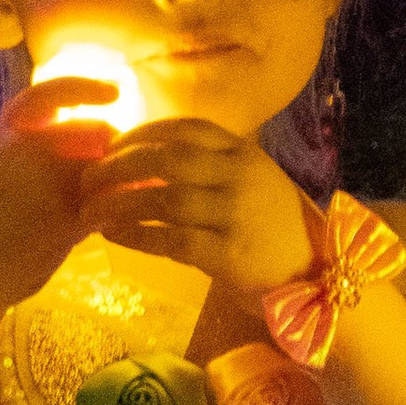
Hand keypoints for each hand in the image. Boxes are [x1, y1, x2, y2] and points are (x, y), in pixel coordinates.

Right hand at [0, 79, 121, 307]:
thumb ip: (28, 157)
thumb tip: (68, 143)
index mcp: (4, 140)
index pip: (46, 96)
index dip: (82, 88)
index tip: (115, 92)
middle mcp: (26, 154)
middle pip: (91, 131)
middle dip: (113, 146)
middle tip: (124, 163)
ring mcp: (46, 186)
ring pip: (104, 167)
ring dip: (122, 178)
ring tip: (130, 190)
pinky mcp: (65, 221)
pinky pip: (107, 206)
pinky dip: (122, 209)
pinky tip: (124, 219)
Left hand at [76, 119, 315, 300]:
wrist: (316, 275)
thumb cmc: (274, 228)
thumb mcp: (252, 181)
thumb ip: (211, 166)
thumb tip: (146, 158)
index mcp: (244, 154)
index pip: (185, 129)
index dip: (141, 134)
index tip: (111, 146)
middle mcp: (240, 176)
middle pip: (167, 158)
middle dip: (119, 165)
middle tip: (89, 178)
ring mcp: (237, 214)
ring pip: (164, 199)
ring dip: (118, 203)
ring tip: (91, 211)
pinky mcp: (231, 255)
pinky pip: (172, 240)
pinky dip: (136, 236)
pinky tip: (114, 236)